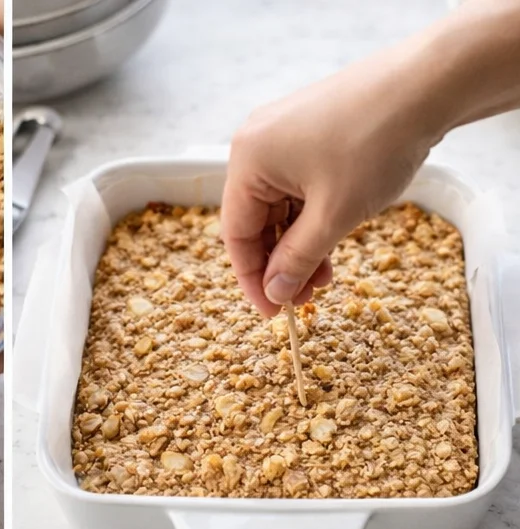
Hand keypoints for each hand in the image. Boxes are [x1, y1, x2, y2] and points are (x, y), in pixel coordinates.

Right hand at [221, 60, 431, 316]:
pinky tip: (331, 241)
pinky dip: (312, 218)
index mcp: (248, 159)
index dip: (253, 279)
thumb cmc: (374, 143)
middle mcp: (257, 142)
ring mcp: (284, 133)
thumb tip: (275, 292)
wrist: (427, 83)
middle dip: (280, 263)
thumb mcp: (333, 216)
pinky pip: (299, 186)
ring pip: (280, 206)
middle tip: (305, 298)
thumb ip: (297, 260)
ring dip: (299, 245)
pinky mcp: (311, 131)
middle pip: (256, 220)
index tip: (274, 312)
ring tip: (325, 275)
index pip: (236, 234)